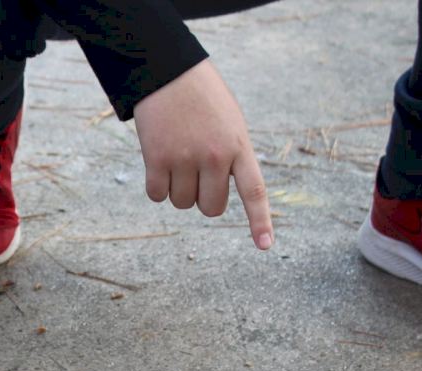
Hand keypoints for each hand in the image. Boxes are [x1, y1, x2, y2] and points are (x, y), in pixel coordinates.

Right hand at [134, 59, 272, 250]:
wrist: (168, 73)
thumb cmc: (202, 99)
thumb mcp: (230, 123)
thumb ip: (232, 157)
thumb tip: (213, 197)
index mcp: (238, 146)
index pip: (254, 191)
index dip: (260, 221)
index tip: (265, 246)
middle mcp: (214, 157)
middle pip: (210, 208)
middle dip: (203, 199)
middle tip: (198, 176)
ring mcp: (185, 159)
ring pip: (182, 203)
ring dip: (177, 190)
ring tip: (177, 160)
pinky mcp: (157, 159)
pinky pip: (156, 195)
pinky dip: (156, 187)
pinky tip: (158, 163)